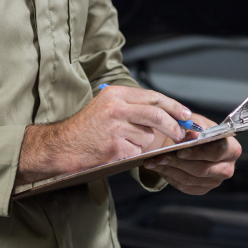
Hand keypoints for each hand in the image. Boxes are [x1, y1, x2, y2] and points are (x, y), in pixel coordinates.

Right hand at [16, 85, 190, 184]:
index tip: (186, 114)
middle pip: (156, 116)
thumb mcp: (106, 106)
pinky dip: (132, 153)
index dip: (173, 106)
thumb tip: (166, 113)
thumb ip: (132, 106)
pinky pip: (136, 151)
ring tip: (122, 141)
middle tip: (182, 134)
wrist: (61, 146)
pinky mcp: (114, 148)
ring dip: (142, 142)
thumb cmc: (86, 127)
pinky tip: (115, 150)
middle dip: (173, 126)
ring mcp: (115, 129)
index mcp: (115, 94)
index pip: (153, 97)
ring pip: (147, 136)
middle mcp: (116, 108)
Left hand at [142, 114, 241, 194]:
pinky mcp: (202, 189)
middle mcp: (227, 167)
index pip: (218, 152)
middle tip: (161, 156)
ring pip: (190, 179)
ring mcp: (215, 181)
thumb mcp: (195, 121)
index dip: (198, 152)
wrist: (191, 142)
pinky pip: (184, 186)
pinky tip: (159, 167)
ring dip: (170, 169)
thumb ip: (194, 125)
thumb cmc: (196, 130)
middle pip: (203, 169)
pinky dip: (169, 176)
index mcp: (231, 148)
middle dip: (179, 162)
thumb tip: (193, 134)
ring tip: (155, 161)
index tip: (180, 150)